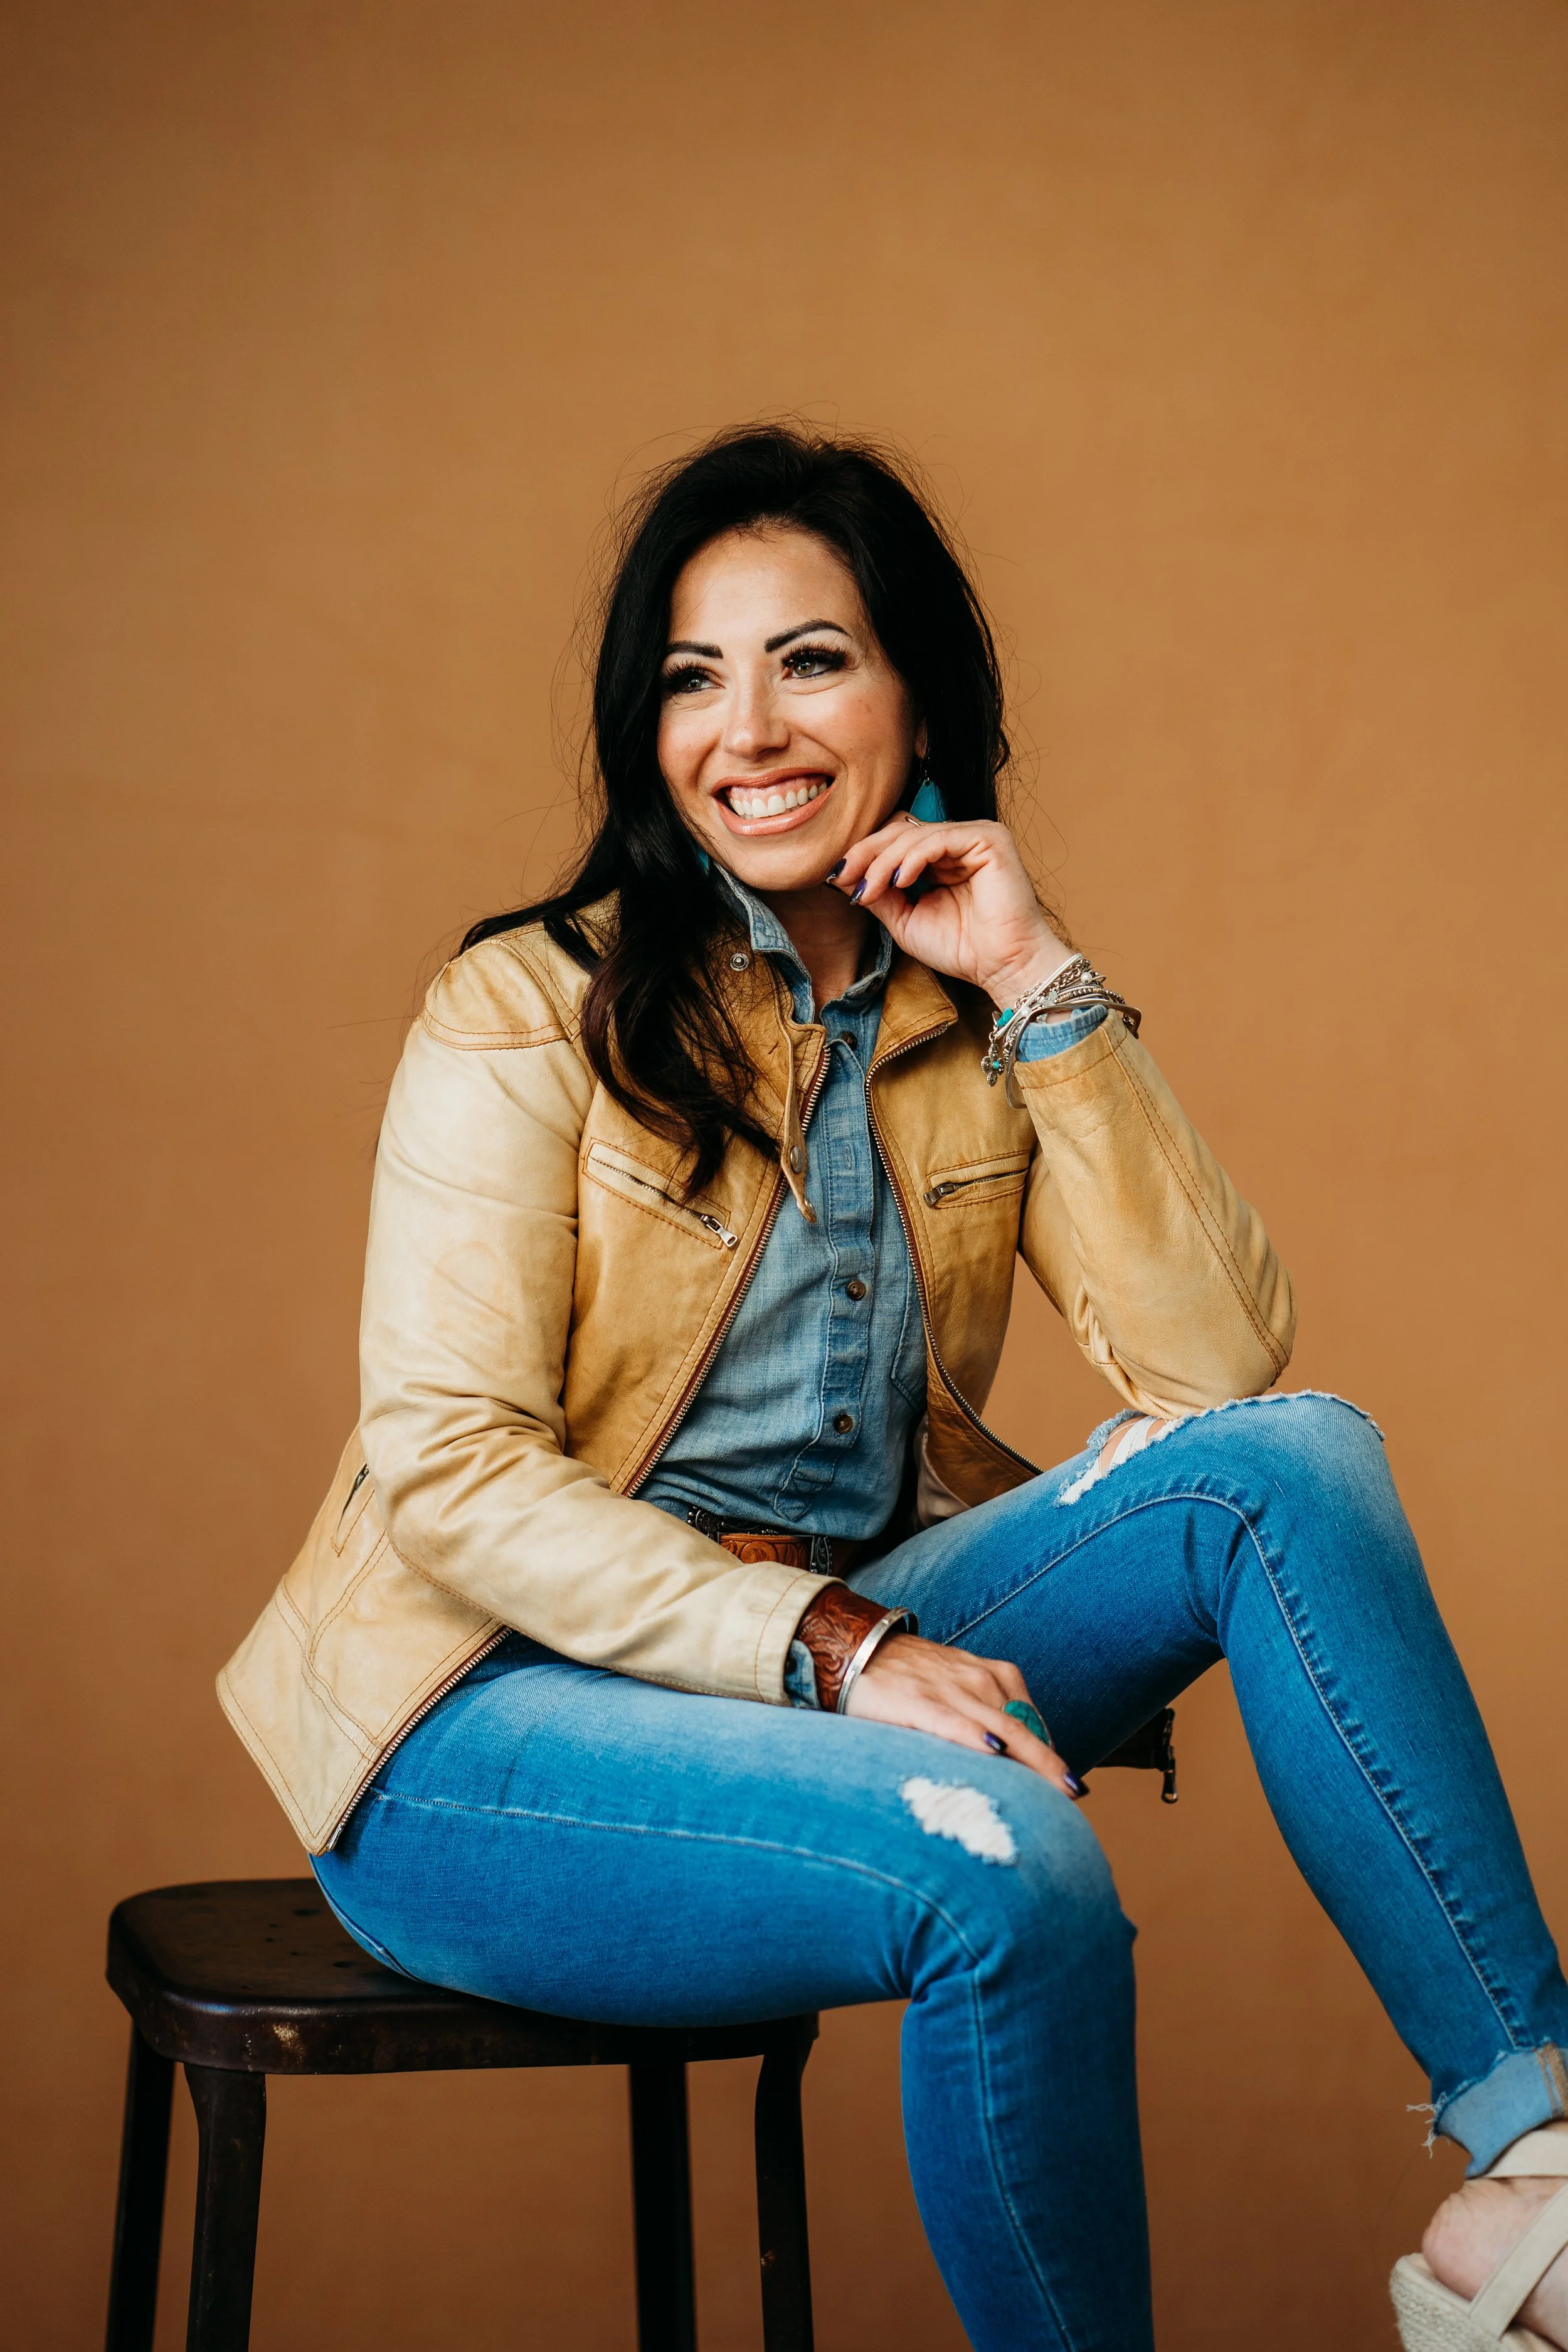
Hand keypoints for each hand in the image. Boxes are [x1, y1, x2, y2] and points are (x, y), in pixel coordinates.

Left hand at [830, 814, 1070, 1008]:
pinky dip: (914, 857)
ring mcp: (975, 836)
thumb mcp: (906, 919)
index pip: (894, 840)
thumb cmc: (962, 949)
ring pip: (915, 833)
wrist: (1002, 967)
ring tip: (870, 889)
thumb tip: (842, 875)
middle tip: (845, 877)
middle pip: (900, 829)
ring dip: (884, 861)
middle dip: (866, 853)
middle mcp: (958, 841)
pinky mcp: (989, 839)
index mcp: (940, 858)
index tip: (837, 878)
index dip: (864, 854)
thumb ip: (879, 894)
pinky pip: (940, 838)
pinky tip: (900, 880)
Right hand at [844, 1631, 1080, 1796]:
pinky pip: (955, 1723)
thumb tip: (1015, 1762)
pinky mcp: (920, 1702)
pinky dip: (977, 1738)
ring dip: (1029, 1764)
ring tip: (1053, 1795)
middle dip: (1052, 1766)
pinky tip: (995, 1754)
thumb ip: (989, 1717)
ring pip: (1002, 1732)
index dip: (1051, 1757)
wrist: (859, 1648)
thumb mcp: (960, 1687)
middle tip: (1075, 1794)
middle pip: (1026, 1731)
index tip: (1070, 1788)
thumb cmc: (914, 1677)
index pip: (1033, 1723)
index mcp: (996, 1677)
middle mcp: (981, 1681)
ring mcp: (952, 1690)